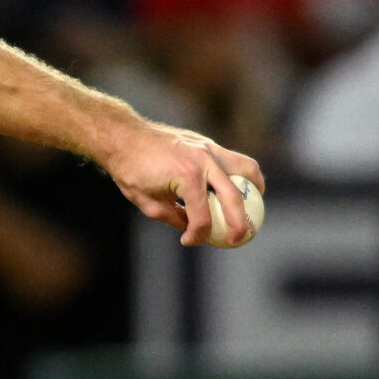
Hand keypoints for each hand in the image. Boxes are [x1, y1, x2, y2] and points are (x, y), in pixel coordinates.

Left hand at [98, 120, 264, 247]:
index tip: (189, 241)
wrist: (124, 136)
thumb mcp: (148, 203)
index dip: (198, 235)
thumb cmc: (131, 170)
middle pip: (233, 197)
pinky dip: (243, 174)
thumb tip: (193, 228)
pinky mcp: (208, 144)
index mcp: (187, 177)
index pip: (202, 216)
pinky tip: (242, 187)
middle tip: (237, 240)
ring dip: (254, 191)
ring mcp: (209, 149)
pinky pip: (235, 160)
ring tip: (254, 207)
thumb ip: (175, 217)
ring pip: (246, 170)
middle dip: (238, 224)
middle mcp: (204, 161)